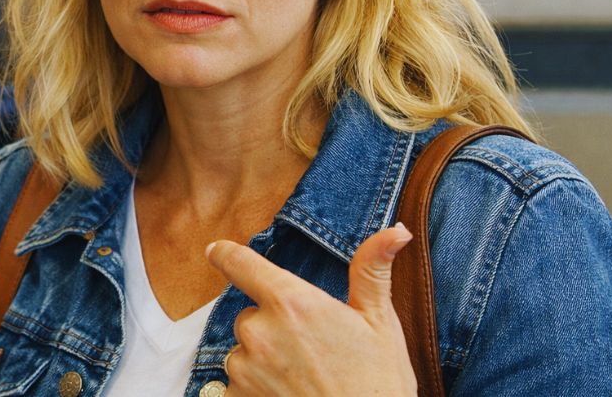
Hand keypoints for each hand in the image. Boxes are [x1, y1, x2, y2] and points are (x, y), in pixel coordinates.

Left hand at [205, 224, 416, 395]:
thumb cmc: (379, 385)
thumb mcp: (380, 324)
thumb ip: (372, 270)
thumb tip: (396, 230)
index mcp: (291, 301)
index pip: (239, 262)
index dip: (226, 253)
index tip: (216, 250)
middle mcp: (259, 330)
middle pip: (249, 315)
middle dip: (271, 327)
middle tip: (311, 351)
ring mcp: (244, 368)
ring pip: (243, 352)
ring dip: (263, 361)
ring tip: (304, 380)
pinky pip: (237, 385)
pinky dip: (256, 390)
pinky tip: (290, 396)